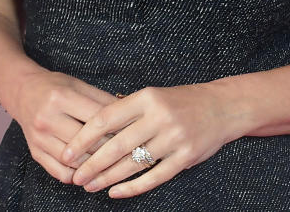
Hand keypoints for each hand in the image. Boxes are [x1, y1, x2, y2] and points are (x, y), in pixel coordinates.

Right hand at [6, 70, 118, 183]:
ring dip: (95, 165)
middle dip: (110, 149)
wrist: (23, 92)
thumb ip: (102, 99)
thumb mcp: (78, 84)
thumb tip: (128, 116)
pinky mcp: (35, 152)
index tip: (133, 132)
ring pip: (75, 161)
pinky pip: (60, 172)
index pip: (97, 119)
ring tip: (111, 163)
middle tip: (126, 151)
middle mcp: (47, 119)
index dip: (118, 127)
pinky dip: (77, 175)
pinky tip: (89, 171)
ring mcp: (39, 138)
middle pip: (87, 143)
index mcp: (61, 97)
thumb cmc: (55, 87)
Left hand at [62, 84, 239, 198]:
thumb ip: (126, 111)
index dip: (83, 138)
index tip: (67, 152)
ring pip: (133, 163)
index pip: (106, 118)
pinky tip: (116, 193)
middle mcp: (159, 117)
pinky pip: (154, 177)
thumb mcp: (153, 97)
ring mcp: (174, 138)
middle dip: (92, 164)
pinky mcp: (186, 157)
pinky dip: (133, 187)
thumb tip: (90, 131)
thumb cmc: (181, 102)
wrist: (222, 107)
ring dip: (108, 178)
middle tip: (75, 176)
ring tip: (90, 186)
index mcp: (147, 98)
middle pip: (116, 145)